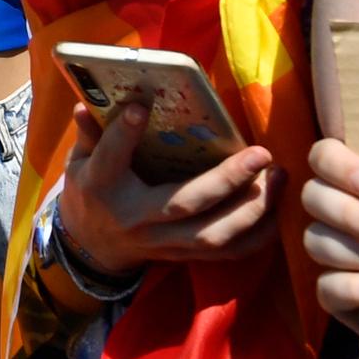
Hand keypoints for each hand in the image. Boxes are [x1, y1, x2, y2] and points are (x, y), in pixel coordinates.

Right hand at [54, 102, 280, 276]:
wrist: (93, 247)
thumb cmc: (91, 191)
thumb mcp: (80, 160)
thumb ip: (91, 134)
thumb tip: (87, 103)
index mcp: (102, 188)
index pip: (111, 159)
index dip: (124, 134)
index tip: (141, 106)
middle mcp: (136, 219)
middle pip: (185, 203)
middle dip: (227, 179)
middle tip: (261, 154)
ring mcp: (162, 243)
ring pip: (213, 235)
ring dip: (252, 209)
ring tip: (278, 178)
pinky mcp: (184, 256)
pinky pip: (227, 253)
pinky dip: (257, 234)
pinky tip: (277, 208)